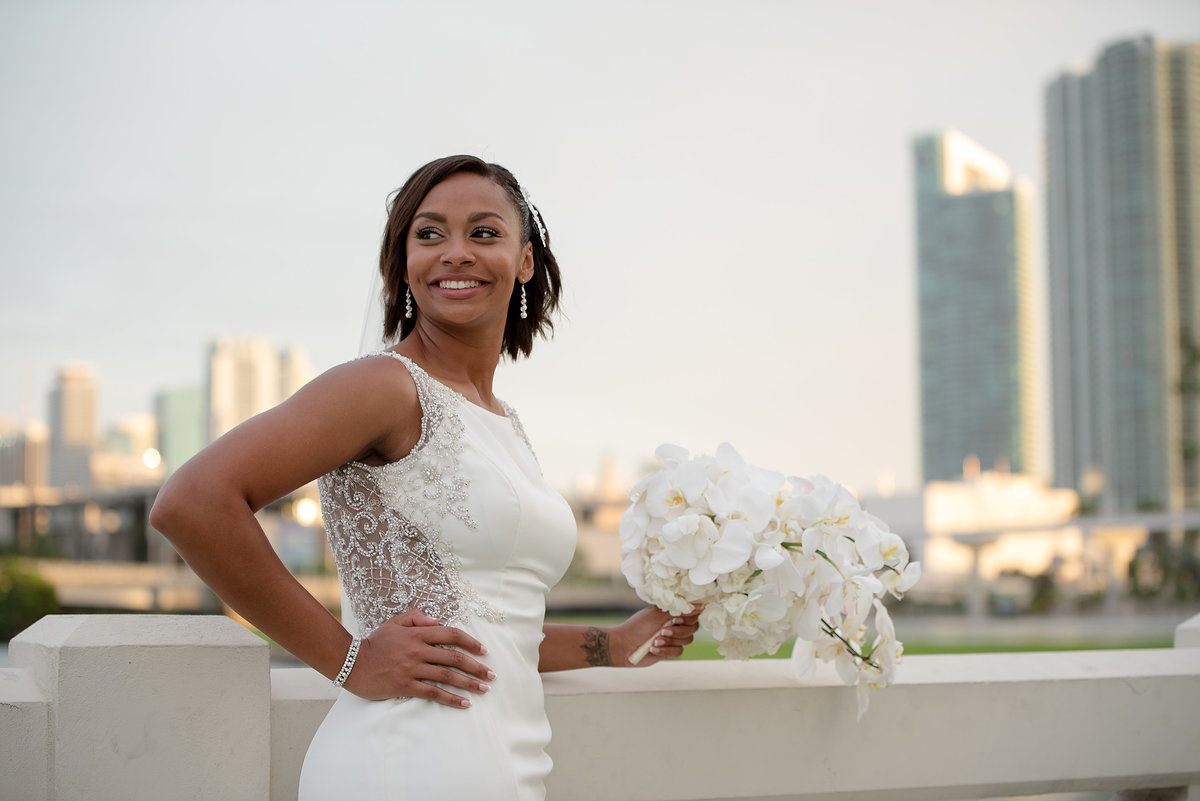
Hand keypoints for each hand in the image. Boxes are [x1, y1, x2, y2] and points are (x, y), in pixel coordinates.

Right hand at [343, 609, 493, 707]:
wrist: (351, 663)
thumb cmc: (375, 643)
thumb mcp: (394, 623)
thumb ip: (416, 617)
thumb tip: (437, 621)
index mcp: (418, 633)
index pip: (451, 635)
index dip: (471, 642)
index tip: (484, 651)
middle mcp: (418, 650)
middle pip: (454, 657)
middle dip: (476, 667)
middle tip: (491, 675)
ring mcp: (412, 669)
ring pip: (447, 676)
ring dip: (469, 683)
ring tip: (483, 689)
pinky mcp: (405, 686)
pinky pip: (433, 693)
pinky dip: (451, 698)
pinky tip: (464, 703)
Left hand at [610, 605, 701, 666]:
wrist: (624, 645)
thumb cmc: (637, 626)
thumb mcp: (657, 614)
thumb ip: (677, 609)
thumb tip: (700, 604)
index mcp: (672, 613)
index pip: (692, 613)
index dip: (688, 617)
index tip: (676, 619)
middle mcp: (675, 624)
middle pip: (693, 628)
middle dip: (678, 631)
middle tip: (663, 630)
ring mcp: (673, 638)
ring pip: (687, 641)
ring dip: (670, 641)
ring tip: (655, 641)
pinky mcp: (669, 651)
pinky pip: (678, 652)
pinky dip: (665, 650)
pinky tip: (652, 649)